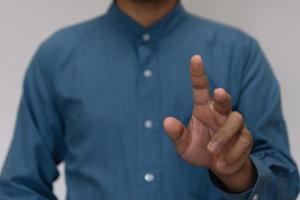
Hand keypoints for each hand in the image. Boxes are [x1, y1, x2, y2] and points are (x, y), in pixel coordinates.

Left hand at [163, 55, 255, 191]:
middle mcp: (219, 113)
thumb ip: (177, 134)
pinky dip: (231, 153)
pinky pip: (243, 141)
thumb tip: (166, 121)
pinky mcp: (246, 137)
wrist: (220, 167)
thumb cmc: (200, 150)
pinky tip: (222, 163)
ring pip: (235, 120)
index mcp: (203, 110)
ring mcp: (234, 124)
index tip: (195, 58)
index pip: (200, 88)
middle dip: (222, 95)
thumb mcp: (184, 146)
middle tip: (219, 92)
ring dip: (224, 137)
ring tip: (212, 151)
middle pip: (224, 99)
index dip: (198, 74)